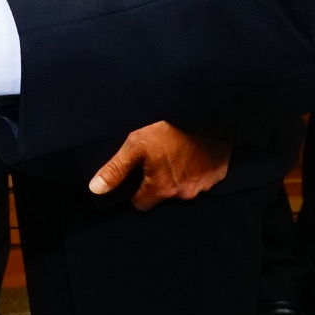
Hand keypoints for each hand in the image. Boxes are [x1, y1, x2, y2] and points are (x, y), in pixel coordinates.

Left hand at [91, 121, 226, 207]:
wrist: (204, 109)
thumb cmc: (167, 126)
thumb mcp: (135, 144)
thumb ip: (115, 170)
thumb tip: (95, 190)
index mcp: (162, 189)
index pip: (141, 204)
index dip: (136, 190)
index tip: (138, 175)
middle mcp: (184, 193)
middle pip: (164, 196)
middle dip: (160, 182)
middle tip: (159, 158)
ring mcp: (204, 185)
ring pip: (185, 187)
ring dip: (181, 176)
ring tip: (178, 153)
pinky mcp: (219, 173)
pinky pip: (205, 178)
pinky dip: (199, 169)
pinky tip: (195, 152)